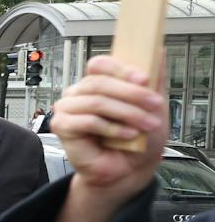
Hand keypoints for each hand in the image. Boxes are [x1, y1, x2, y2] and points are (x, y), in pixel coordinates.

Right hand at [48, 55, 167, 221]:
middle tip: (154, 104)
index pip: (100, 65)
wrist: (128, 170)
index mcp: (97, 84)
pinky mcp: (62, 128)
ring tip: (145, 124)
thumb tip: (158, 51)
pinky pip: (87, 121)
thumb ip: (154, 79)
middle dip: (131, 93)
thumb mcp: (153, 106)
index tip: (145, 79)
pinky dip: (112, 128)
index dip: (121, 69)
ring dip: (126, 113)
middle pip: (99, 82)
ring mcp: (67, 110)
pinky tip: (128, 134)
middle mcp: (78, 94)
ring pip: (96, 101)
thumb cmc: (137, 140)